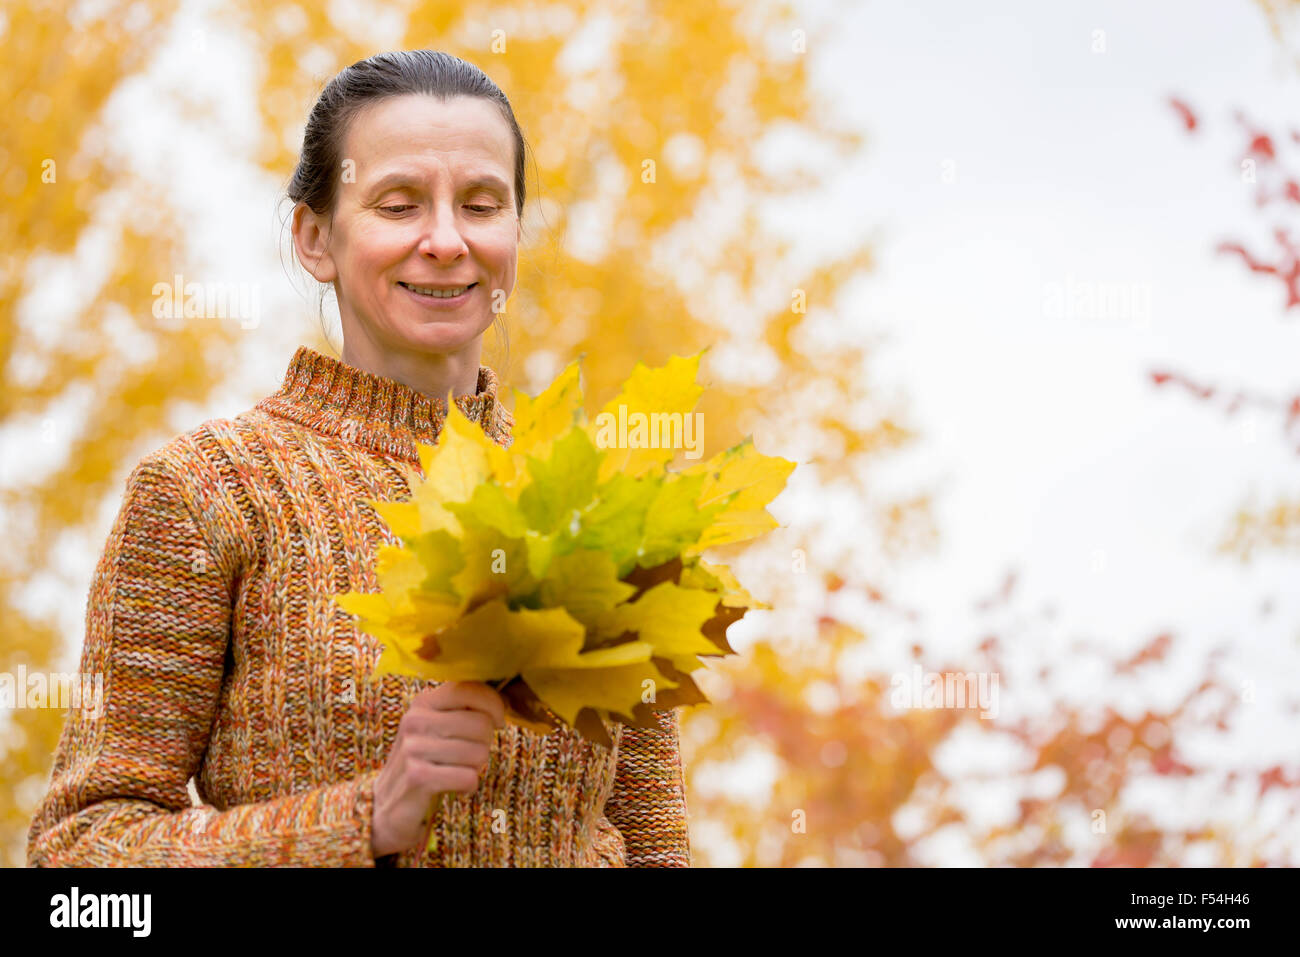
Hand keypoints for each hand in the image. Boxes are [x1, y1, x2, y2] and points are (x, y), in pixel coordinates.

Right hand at [370, 681, 504, 858]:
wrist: (387, 803)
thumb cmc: (425, 760)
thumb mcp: (437, 726)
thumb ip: (464, 709)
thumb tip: (506, 699)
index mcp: (423, 702)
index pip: (470, 689)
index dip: (494, 705)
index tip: (498, 721)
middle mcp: (415, 721)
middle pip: (481, 724)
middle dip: (485, 743)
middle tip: (468, 755)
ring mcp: (414, 749)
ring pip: (479, 753)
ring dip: (475, 767)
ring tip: (457, 770)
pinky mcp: (418, 777)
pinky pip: (469, 778)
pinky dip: (468, 785)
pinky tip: (453, 786)